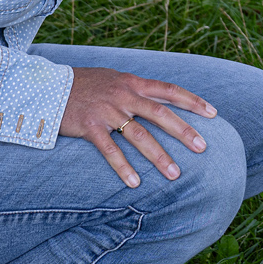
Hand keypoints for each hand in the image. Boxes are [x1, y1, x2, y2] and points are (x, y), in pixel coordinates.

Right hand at [62, 67, 218, 187]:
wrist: (48, 86)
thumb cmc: (85, 85)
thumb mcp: (114, 80)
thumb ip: (136, 89)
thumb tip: (160, 99)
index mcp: (132, 83)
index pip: (169, 90)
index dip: (192, 101)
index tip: (214, 113)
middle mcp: (123, 95)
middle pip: (160, 113)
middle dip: (183, 131)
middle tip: (203, 148)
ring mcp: (107, 111)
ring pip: (138, 135)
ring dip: (158, 155)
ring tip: (174, 174)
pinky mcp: (89, 127)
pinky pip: (110, 150)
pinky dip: (123, 167)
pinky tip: (134, 183)